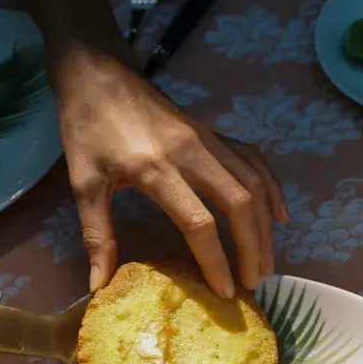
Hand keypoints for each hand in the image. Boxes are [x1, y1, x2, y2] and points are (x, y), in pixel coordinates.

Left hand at [56, 50, 288, 296]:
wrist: (96, 70)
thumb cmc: (86, 127)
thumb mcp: (83, 182)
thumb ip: (97, 235)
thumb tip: (100, 286)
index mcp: (157, 169)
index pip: (200, 223)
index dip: (216, 261)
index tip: (226, 293)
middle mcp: (192, 152)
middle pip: (240, 204)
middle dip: (253, 248)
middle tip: (255, 283)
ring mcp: (207, 138)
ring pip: (253, 182)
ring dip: (265, 224)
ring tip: (268, 260)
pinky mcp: (211, 131)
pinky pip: (252, 159)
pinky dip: (271, 186)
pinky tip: (280, 213)